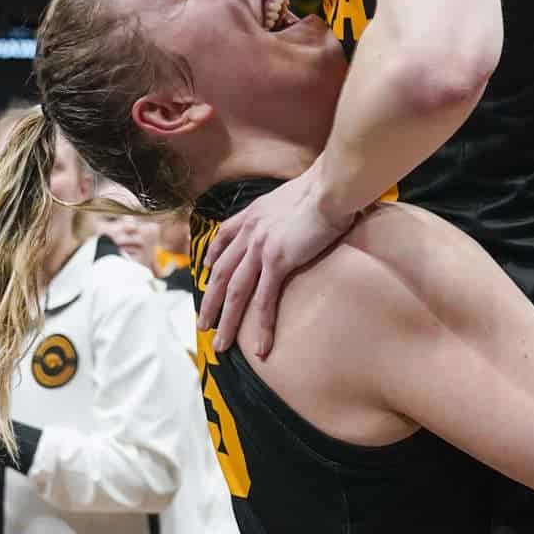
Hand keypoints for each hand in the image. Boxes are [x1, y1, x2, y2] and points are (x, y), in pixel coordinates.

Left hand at [197, 165, 354, 356]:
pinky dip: (261, 326)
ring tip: (220, 345)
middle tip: (203, 324)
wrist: (330, 188)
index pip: (223, 237)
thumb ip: (287, 207)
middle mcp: (250, 231)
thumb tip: (299, 213)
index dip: (212, 256)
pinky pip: (265, 300)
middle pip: (220, 273)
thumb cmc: (323, 187)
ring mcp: (260, 248)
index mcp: (253, 213)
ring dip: (226, 321)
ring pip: (235, 292)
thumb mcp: (293, 193)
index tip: (205, 271)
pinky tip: (260, 346)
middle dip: (209, 301)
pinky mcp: (277, 261)